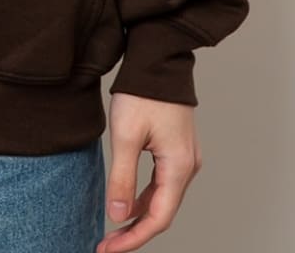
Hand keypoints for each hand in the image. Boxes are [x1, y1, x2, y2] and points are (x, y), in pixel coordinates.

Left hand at [96, 92, 201, 251]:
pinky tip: (128, 202)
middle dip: (134, 231)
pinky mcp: (177, 148)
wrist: (158, 60)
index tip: (108, 249)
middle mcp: (188, 167)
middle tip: (106, 244)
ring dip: (139, 215)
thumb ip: (122, 178)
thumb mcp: (125, 136)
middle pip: (162, 212)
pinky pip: (163, 182)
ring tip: (113, 229)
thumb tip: (118, 217)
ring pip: (163, 198)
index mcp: (179, 167)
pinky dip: (145, 196)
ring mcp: (185, 158)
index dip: (133, 238)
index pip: (158, 218)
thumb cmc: (142, 93)